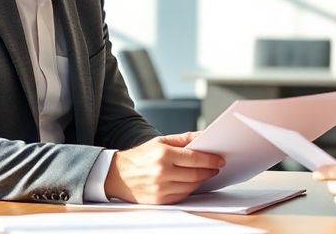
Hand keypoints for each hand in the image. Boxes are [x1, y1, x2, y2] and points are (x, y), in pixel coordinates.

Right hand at [104, 131, 224, 203]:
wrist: (116, 175)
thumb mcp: (160, 142)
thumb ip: (184, 139)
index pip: (195, 158)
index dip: (210, 160)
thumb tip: (203, 136)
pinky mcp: (159, 200)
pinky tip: (192, 183)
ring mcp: (160, 188)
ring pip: (191, 186)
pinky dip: (190, 189)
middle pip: (195, 174)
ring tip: (205, 174)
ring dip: (201, 181)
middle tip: (216, 167)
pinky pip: (182, 195)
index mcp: (163, 154)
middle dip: (209, 171)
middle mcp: (162, 172)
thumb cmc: (139, 157)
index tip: (220, 160)